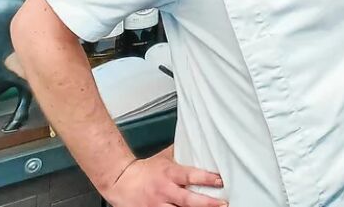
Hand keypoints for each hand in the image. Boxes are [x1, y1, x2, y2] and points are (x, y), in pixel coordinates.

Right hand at [104, 155, 226, 206]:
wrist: (120, 181)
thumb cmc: (145, 170)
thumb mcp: (164, 158)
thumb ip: (182, 153)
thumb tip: (200, 144)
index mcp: (170, 173)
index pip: (191, 175)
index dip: (207, 178)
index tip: (220, 180)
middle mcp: (165, 190)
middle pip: (188, 199)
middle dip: (207, 203)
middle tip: (223, 203)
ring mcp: (158, 205)